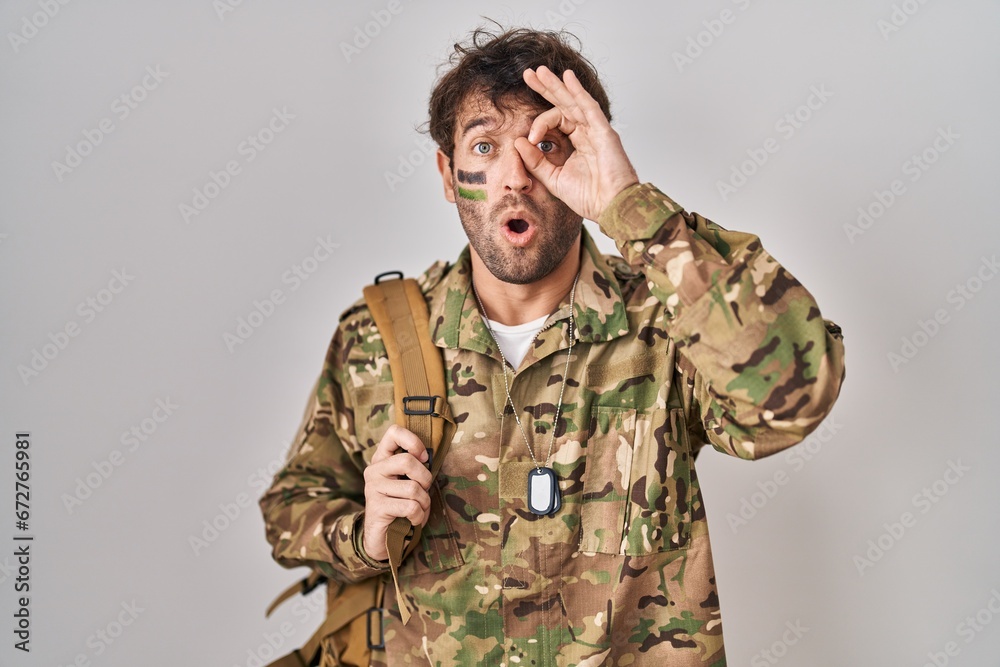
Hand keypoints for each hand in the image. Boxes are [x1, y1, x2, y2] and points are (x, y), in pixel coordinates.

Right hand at [362, 424, 431, 561]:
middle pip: (408, 461)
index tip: (424, 457)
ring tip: (419, 509)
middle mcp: (374, 470)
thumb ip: (415, 467)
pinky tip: (413, 519)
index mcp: (382, 458)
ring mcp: (373, 488)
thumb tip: (430, 457)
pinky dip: (419, 515)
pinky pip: (410, 506)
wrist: (383, 538)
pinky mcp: (376, 507)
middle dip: (425, 479)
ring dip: (424, 502)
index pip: (394, 432)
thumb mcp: (408, 482)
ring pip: (413, 488)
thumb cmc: (401, 506)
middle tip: (424, 491)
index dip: (414, 441)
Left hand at [515, 65, 639, 220]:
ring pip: (573, 101)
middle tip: (528, 74)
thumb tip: (518, 141)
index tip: (528, 138)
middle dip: (546, 88)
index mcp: (577, 143)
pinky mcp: (604, 132)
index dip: (538, 125)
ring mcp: (596, 130)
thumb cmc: (589, 197)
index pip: (555, 121)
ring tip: (539, 71)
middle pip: (563, 104)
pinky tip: (567, 78)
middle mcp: (587, 133)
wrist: (610, 207)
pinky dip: (578, 91)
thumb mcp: (553, 178)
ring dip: (556, 85)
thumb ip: (535, 161)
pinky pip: (589, 107)